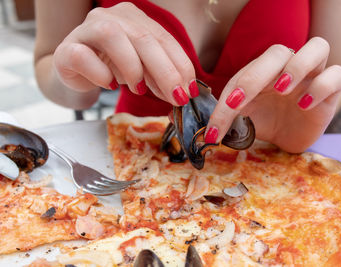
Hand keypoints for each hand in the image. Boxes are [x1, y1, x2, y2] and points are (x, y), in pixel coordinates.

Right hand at [53, 2, 197, 105]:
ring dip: (132, 67)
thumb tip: (182, 93)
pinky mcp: (67, 49)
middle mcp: (111, 17)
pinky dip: (100, 73)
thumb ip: (160, 76)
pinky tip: (110, 84)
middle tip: (176, 96)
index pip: (163, 38)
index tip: (190, 89)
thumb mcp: (142, 71)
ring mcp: (86, 29)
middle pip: (143, 37)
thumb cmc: (112, 68)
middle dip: (165, 70)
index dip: (180, 64)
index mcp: (134, 19)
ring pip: (112, 35)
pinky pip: (83, 56)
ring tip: (137, 89)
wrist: (75, 72)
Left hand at [205, 37, 340, 152]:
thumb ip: (227, 118)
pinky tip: (304, 105)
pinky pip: (337, 75)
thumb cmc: (264, 122)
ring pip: (318, 46)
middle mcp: (288, 67)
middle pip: (278, 52)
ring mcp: (313, 75)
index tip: (223, 115)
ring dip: (298, 65)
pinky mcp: (333, 91)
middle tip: (241, 100)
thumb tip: (207, 132)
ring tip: (282, 89)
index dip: (233, 89)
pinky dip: (321, 86)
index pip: (247, 71)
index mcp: (263, 70)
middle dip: (257, 75)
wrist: (288, 137)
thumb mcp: (243, 120)